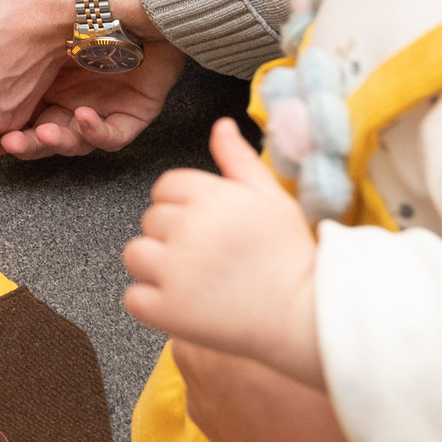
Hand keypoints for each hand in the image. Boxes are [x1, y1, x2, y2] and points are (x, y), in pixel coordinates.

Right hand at [0, 40, 187, 157]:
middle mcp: (71, 103)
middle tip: (10, 144)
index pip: (25, 122)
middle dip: (29, 145)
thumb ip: (7, 51)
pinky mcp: (131, 115)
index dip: (9, 134)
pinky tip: (83, 117)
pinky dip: (96, 132)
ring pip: (77, 142)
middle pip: (47, 138)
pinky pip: (113, 135)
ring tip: (45, 133)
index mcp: (45, 88)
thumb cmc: (75, 5)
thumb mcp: (34, 29)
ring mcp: (101, 111)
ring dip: (59, 142)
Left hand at [124, 119, 321, 384]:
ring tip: (195, 281)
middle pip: (151, 219)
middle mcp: (188, 229)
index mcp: (211, 196)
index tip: (210, 228)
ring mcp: (175, 271)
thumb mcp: (271, 197)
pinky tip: (185, 305)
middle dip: (172, 235)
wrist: (307, 317)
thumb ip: (239, 158)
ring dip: (156, 267)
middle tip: (210, 258)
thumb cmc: (290, 256)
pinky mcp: (168, 311)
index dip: (184, 206)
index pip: (166, 187)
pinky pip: (134, 298)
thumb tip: (221, 124)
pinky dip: (152, 304)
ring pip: (136, 255)